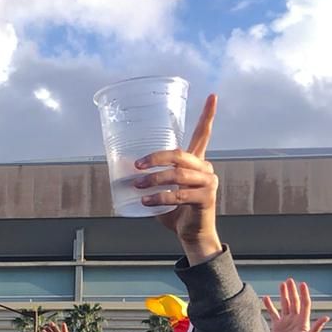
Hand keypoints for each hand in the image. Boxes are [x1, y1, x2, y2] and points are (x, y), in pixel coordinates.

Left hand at [136, 92, 221, 263]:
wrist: (192, 235)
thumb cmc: (175, 212)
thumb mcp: (159, 191)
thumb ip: (147, 177)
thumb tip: (120, 166)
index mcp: (196, 162)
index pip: (203, 134)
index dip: (207, 115)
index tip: (212, 95)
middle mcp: (205, 168)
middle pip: (180, 154)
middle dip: (156, 158)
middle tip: (137, 165)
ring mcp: (208, 182)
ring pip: (178, 174)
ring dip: (154, 179)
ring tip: (138, 186)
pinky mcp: (206, 198)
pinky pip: (179, 195)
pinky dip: (160, 198)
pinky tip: (146, 201)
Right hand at [265, 278, 329, 331]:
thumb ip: (316, 327)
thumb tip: (326, 317)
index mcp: (303, 321)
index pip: (304, 303)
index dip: (303, 294)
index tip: (302, 284)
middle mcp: (295, 319)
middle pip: (294, 301)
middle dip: (292, 291)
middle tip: (289, 280)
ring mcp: (286, 322)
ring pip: (284, 305)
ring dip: (283, 295)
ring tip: (281, 285)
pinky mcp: (277, 326)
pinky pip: (273, 313)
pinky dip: (269, 306)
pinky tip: (266, 298)